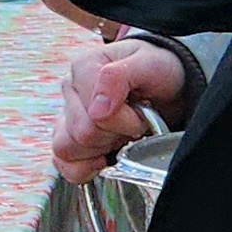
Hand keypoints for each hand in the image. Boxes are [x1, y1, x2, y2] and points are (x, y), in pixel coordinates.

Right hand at [54, 39, 188, 183]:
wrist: (169, 86)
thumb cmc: (158, 71)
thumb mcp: (150, 64)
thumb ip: (119, 77)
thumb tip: (96, 111)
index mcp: (84, 67)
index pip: (95, 114)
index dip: (126, 120)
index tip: (142, 111)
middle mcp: (71, 89)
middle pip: (82, 133)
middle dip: (116, 134)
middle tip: (135, 121)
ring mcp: (67, 115)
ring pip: (67, 149)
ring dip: (100, 149)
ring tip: (120, 134)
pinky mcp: (68, 138)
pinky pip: (63, 164)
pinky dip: (84, 168)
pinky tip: (104, 157)